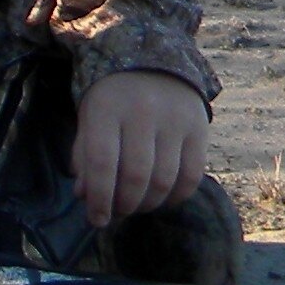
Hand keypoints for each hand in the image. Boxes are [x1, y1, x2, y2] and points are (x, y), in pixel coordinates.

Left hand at [71, 69, 210, 227]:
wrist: (154, 63)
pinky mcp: (200, 129)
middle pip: (136, 176)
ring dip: (149, 203)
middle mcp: (143, 114)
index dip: (99, 198)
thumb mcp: (90, 118)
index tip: (97, 221)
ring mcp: (175, 121)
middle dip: (125, 205)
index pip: (102, 163)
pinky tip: (163, 198)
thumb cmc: (113, 98)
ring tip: (137, 206)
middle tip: (118, 213)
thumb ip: (84, 155)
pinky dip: (177, 196)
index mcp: (107, 109)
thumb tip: (85, 196)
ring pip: (165, 180)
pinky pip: (192, 176)